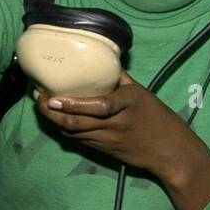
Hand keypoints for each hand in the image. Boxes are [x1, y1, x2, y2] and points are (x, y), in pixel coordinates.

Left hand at [33, 70, 205, 185]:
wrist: (170, 151)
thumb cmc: (157, 117)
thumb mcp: (142, 93)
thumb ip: (120, 78)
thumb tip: (102, 58)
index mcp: (129, 103)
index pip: (100, 106)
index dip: (73, 104)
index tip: (54, 97)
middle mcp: (117, 122)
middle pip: (77, 122)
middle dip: (52, 112)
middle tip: (39, 97)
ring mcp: (109, 139)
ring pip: (73, 133)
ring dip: (54, 121)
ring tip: (42, 106)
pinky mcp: (104, 150)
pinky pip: (79, 140)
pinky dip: (65, 130)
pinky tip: (56, 119)